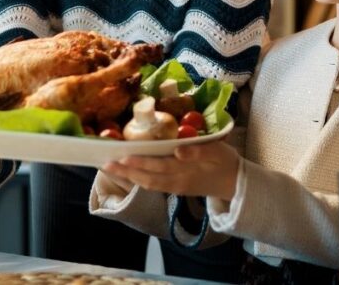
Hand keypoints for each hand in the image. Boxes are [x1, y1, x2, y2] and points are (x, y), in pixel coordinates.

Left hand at [101, 140, 239, 199]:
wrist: (235, 183)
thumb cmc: (226, 162)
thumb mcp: (218, 152)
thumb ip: (199, 151)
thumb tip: (178, 150)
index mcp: (186, 171)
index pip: (159, 167)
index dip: (140, 163)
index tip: (122, 157)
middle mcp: (176, 182)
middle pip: (147, 178)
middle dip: (125, 171)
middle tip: (104, 163)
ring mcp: (174, 187)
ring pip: (147, 183)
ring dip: (127, 176)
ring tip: (110, 167)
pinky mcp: (174, 188)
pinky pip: (152, 185)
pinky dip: (137, 178)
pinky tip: (127, 172)